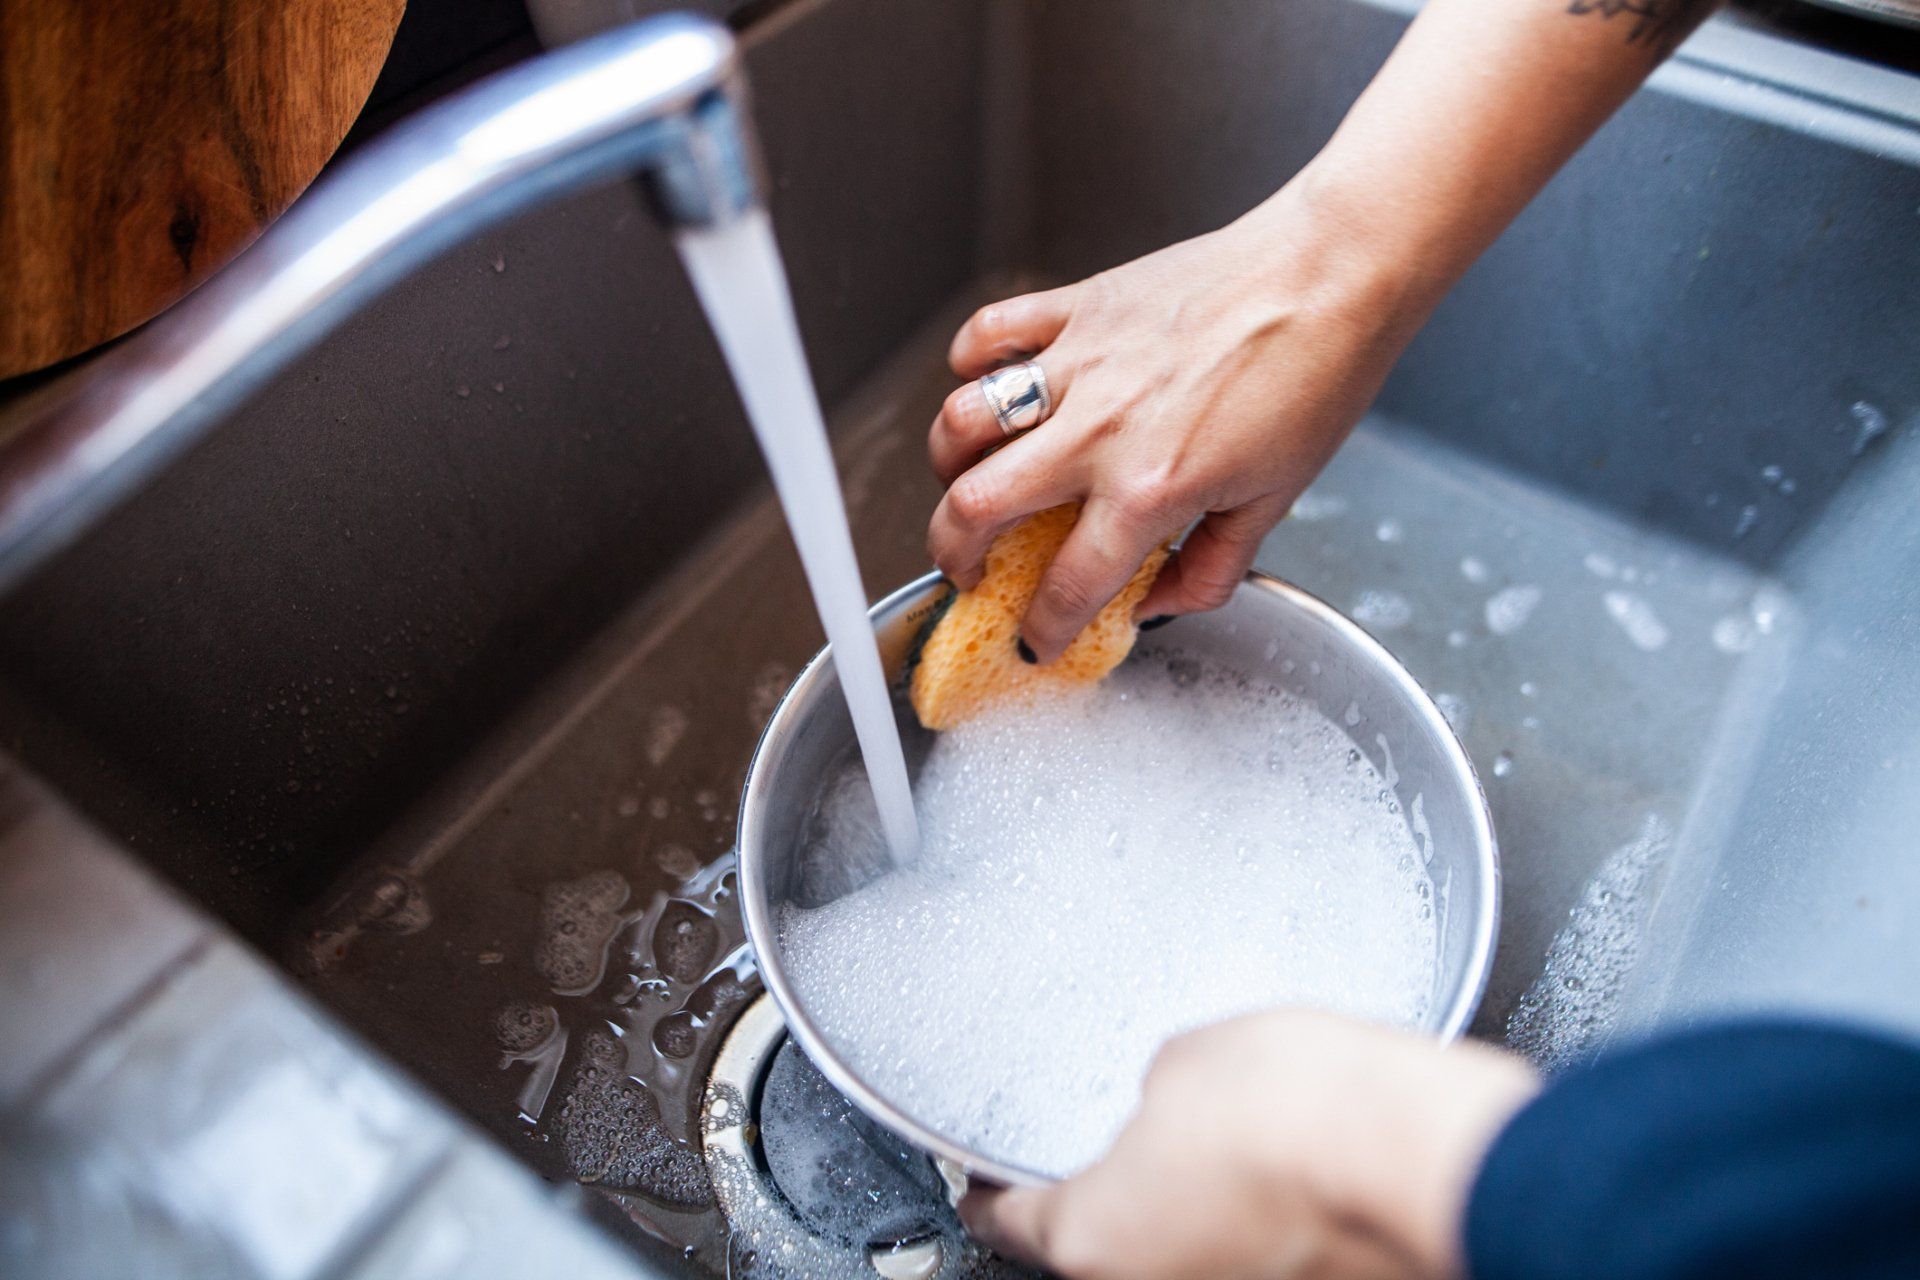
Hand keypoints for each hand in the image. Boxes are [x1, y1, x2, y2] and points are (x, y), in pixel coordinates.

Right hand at [926, 172, 1434, 663]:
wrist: (1332, 274)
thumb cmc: (1316, 378)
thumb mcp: (1275, 501)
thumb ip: (1210, 569)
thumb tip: (1160, 602)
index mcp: (1149, 491)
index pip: (1066, 586)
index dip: (1041, 630)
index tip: (1036, 640)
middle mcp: (1098, 431)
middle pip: (973, 508)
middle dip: (953, 557)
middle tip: (967, 570)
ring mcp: (1078, 365)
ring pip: (960, 424)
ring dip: (948, 466)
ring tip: (968, 481)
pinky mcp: (1077, 307)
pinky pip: (987, 336)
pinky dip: (971, 365)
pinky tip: (989, 387)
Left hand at [959, 1010, 1537, 1279]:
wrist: (1415, 1155)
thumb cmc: (1296, 1108)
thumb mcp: (1185, 1060)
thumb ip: (1153, 1093)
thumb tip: (1167, 1100)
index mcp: (1092, 1238)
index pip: (1009, 1224)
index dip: (994, 1194)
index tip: (984, 1184)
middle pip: (1100, 1252)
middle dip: (1110, 1203)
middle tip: (1128, 1151)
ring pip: (1181, 1260)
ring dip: (1190, 1218)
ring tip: (1227, 1156)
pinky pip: (1250, 1259)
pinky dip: (1253, 1227)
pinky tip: (1284, 1180)